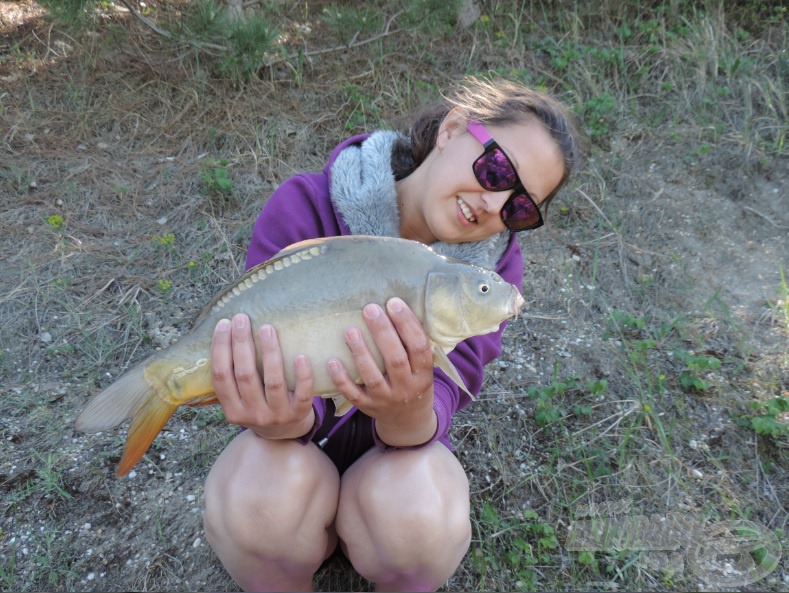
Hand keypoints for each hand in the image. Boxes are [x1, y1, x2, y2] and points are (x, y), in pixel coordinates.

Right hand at [210, 313, 314, 439]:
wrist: (284, 433)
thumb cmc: (258, 405)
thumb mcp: (240, 400)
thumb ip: (233, 378)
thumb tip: (226, 332)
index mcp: (232, 410)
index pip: (221, 377)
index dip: (220, 349)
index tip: (224, 324)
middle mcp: (253, 415)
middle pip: (245, 375)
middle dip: (242, 344)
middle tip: (242, 318)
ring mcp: (277, 416)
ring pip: (273, 382)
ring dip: (270, 353)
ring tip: (267, 328)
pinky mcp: (299, 414)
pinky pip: (303, 394)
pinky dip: (302, 375)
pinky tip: (300, 356)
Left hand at [327, 298, 436, 446]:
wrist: (409, 421)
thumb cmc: (414, 382)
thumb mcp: (422, 368)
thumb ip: (413, 346)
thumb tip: (396, 307)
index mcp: (423, 375)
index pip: (419, 347)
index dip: (407, 324)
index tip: (394, 303)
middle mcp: (406, 388)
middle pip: (395, 359)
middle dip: (383, 332)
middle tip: (370, 309)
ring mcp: (386, 400)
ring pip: (372, 377)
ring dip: (360, 353)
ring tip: (350, 330)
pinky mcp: (367, 407)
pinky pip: (352, 394)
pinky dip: (342, 379)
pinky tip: (332, 361)